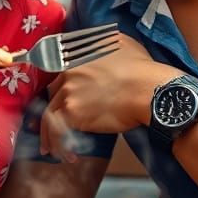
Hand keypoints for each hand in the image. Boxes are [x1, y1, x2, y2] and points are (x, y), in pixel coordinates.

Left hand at [41, 34, 177, 155]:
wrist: (149, 89)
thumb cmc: (142, 68)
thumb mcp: (121, 43)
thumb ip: (102, 42)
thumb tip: (100, 42)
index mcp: (76, 57)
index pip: (58, 76)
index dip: (58, 93)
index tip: (58, 105)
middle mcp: (67, 73)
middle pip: (51, 95)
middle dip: (51, 112)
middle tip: (52, 128)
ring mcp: (68, 92)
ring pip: (49, 114)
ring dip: (48, 134)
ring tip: (51, 149)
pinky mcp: (73, 112)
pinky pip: (56, 130)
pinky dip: (58, 144)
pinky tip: (68, 155)